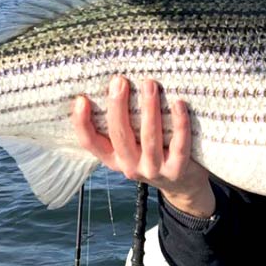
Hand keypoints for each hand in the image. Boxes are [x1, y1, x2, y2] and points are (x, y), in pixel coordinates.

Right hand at [72, 76, 214, 217]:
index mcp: (113, 158)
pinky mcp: (177, 170)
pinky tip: (178, 103)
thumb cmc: (154, 153)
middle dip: (118, 106)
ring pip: (149, 138)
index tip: (81, 99)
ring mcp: (153, 170)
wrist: (183, 184)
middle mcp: (130, 166)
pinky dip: (179, 124)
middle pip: (120, 135)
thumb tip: (113, 86)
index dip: (82, 123)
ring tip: (149, 84)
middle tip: (119, 80)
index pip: (91, 143)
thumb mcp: (132, 145)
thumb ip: (122, 124)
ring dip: (149, 109)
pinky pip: (179, 145)